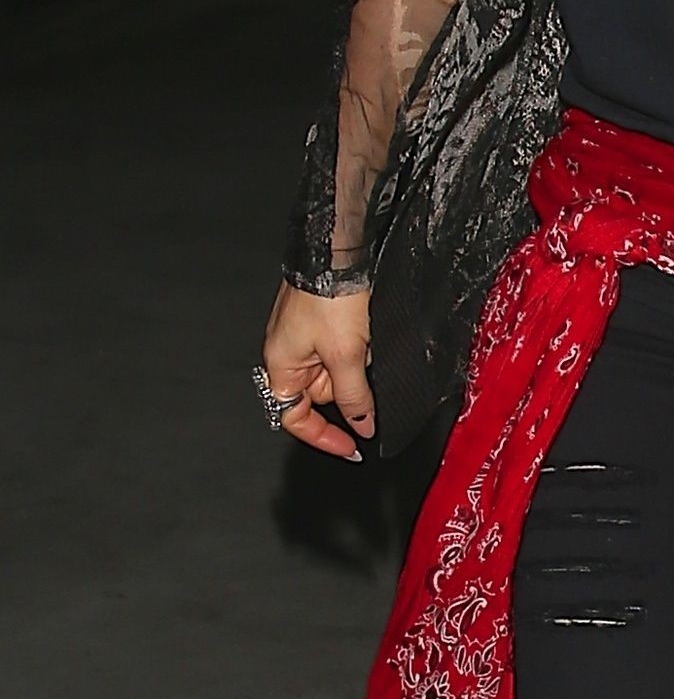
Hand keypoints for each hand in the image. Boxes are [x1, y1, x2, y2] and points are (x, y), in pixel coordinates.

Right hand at [259, 282, 374, 462]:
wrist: (337, 250)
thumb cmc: (330, 298)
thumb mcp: (346, 356)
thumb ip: (354, 396)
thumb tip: (362, 426)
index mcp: (280, 366)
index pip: (295, 418)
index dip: (323, 437)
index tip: (351, 448)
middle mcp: (288, 354)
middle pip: (322, 394)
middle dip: (350, 386)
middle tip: (366, 369)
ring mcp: (305, 336)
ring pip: (339, 370)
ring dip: (358, 363)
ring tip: (366, 340)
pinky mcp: (323, 321)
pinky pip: (345, 348)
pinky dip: (361, 347)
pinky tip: (368, 332)